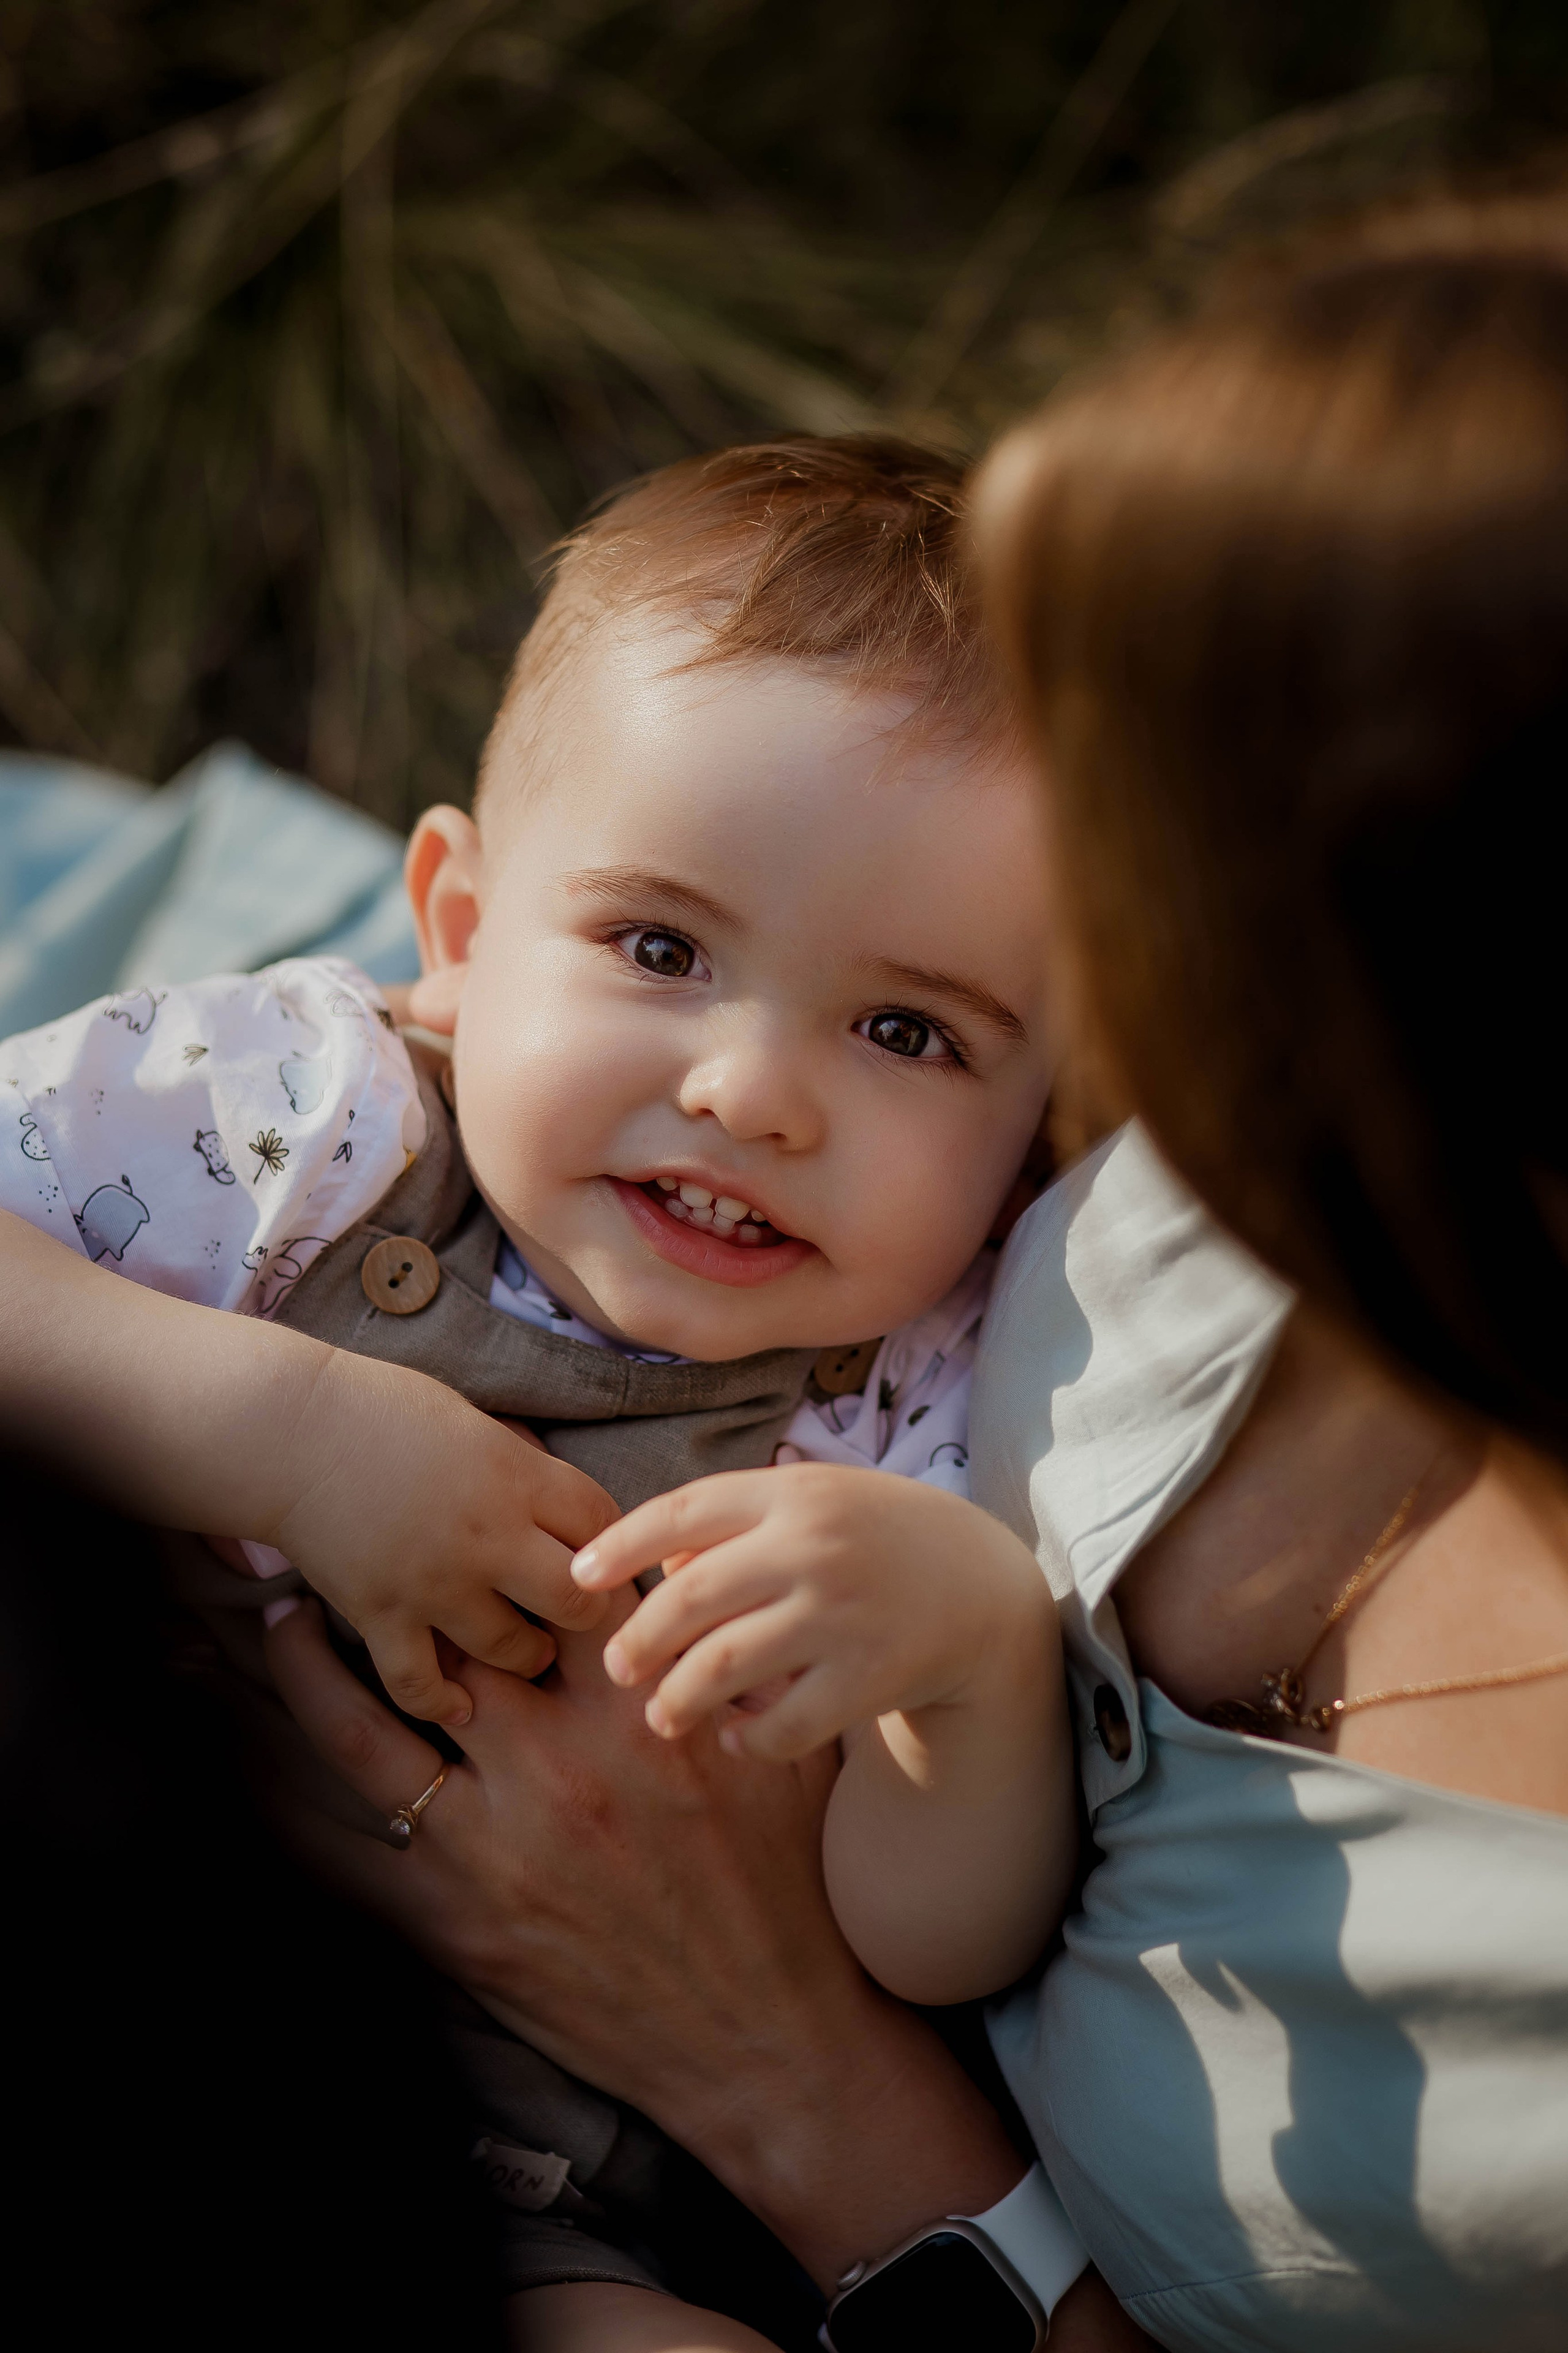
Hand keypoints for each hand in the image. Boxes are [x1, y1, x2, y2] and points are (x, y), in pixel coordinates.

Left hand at [260, 1596, 1030, 2290]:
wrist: (761, 2035)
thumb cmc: (776, 1885)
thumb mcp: (776, 1755)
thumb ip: (732, 1666)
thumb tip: (703, 1586)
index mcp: (638, 1710)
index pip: (546, 1593)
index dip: (496, 1545)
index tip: (455, 1511)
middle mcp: (558, 1764)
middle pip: (442, 1642)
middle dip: (393, 1586)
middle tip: (349, 1544)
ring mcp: (497, 1844)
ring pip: (367, 1731)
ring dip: (311, 1671)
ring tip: (279, 1623)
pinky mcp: (458, 1920)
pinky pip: (347, 1850)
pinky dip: (291, 1803)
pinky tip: (255, 1758)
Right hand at [268, 1346, 614, 1724]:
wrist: (287, 1428)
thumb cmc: (379, 1408)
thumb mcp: (470, 1421)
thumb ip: (517, 1466)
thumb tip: (557, 1496)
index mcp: (516, 1475)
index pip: (601, 1523)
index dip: (612, 1543)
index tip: (603, 1555)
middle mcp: (488, 1534)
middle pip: (577, 1600)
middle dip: (585, 1612)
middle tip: (575, 1615)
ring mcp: (435, 1581)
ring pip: (512, 1649)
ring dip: (525, 1655)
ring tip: (528, 1652)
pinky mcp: (382, 1615)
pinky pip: (423, 1685)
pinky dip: (442, 1701)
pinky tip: (458, 1705)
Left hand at [572, 1464, 1051, 1759]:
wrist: (984, 1587)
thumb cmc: (875, 1540)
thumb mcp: (813, 1503)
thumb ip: (734, 1524)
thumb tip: (651, 1568)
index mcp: (792, 1493)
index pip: (683, 1511)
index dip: (620, 1545)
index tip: (579, 1578)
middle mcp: (812, 1547)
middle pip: (689, 1600)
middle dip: (637, 1643)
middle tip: (618, 1669)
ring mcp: (841, 1613)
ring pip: (722, 1669)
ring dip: (677, 1701)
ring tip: (663, 1716)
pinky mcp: (869, 1677)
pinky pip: (783, 1725)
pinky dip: (747, 1741)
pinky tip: (736, 1740)